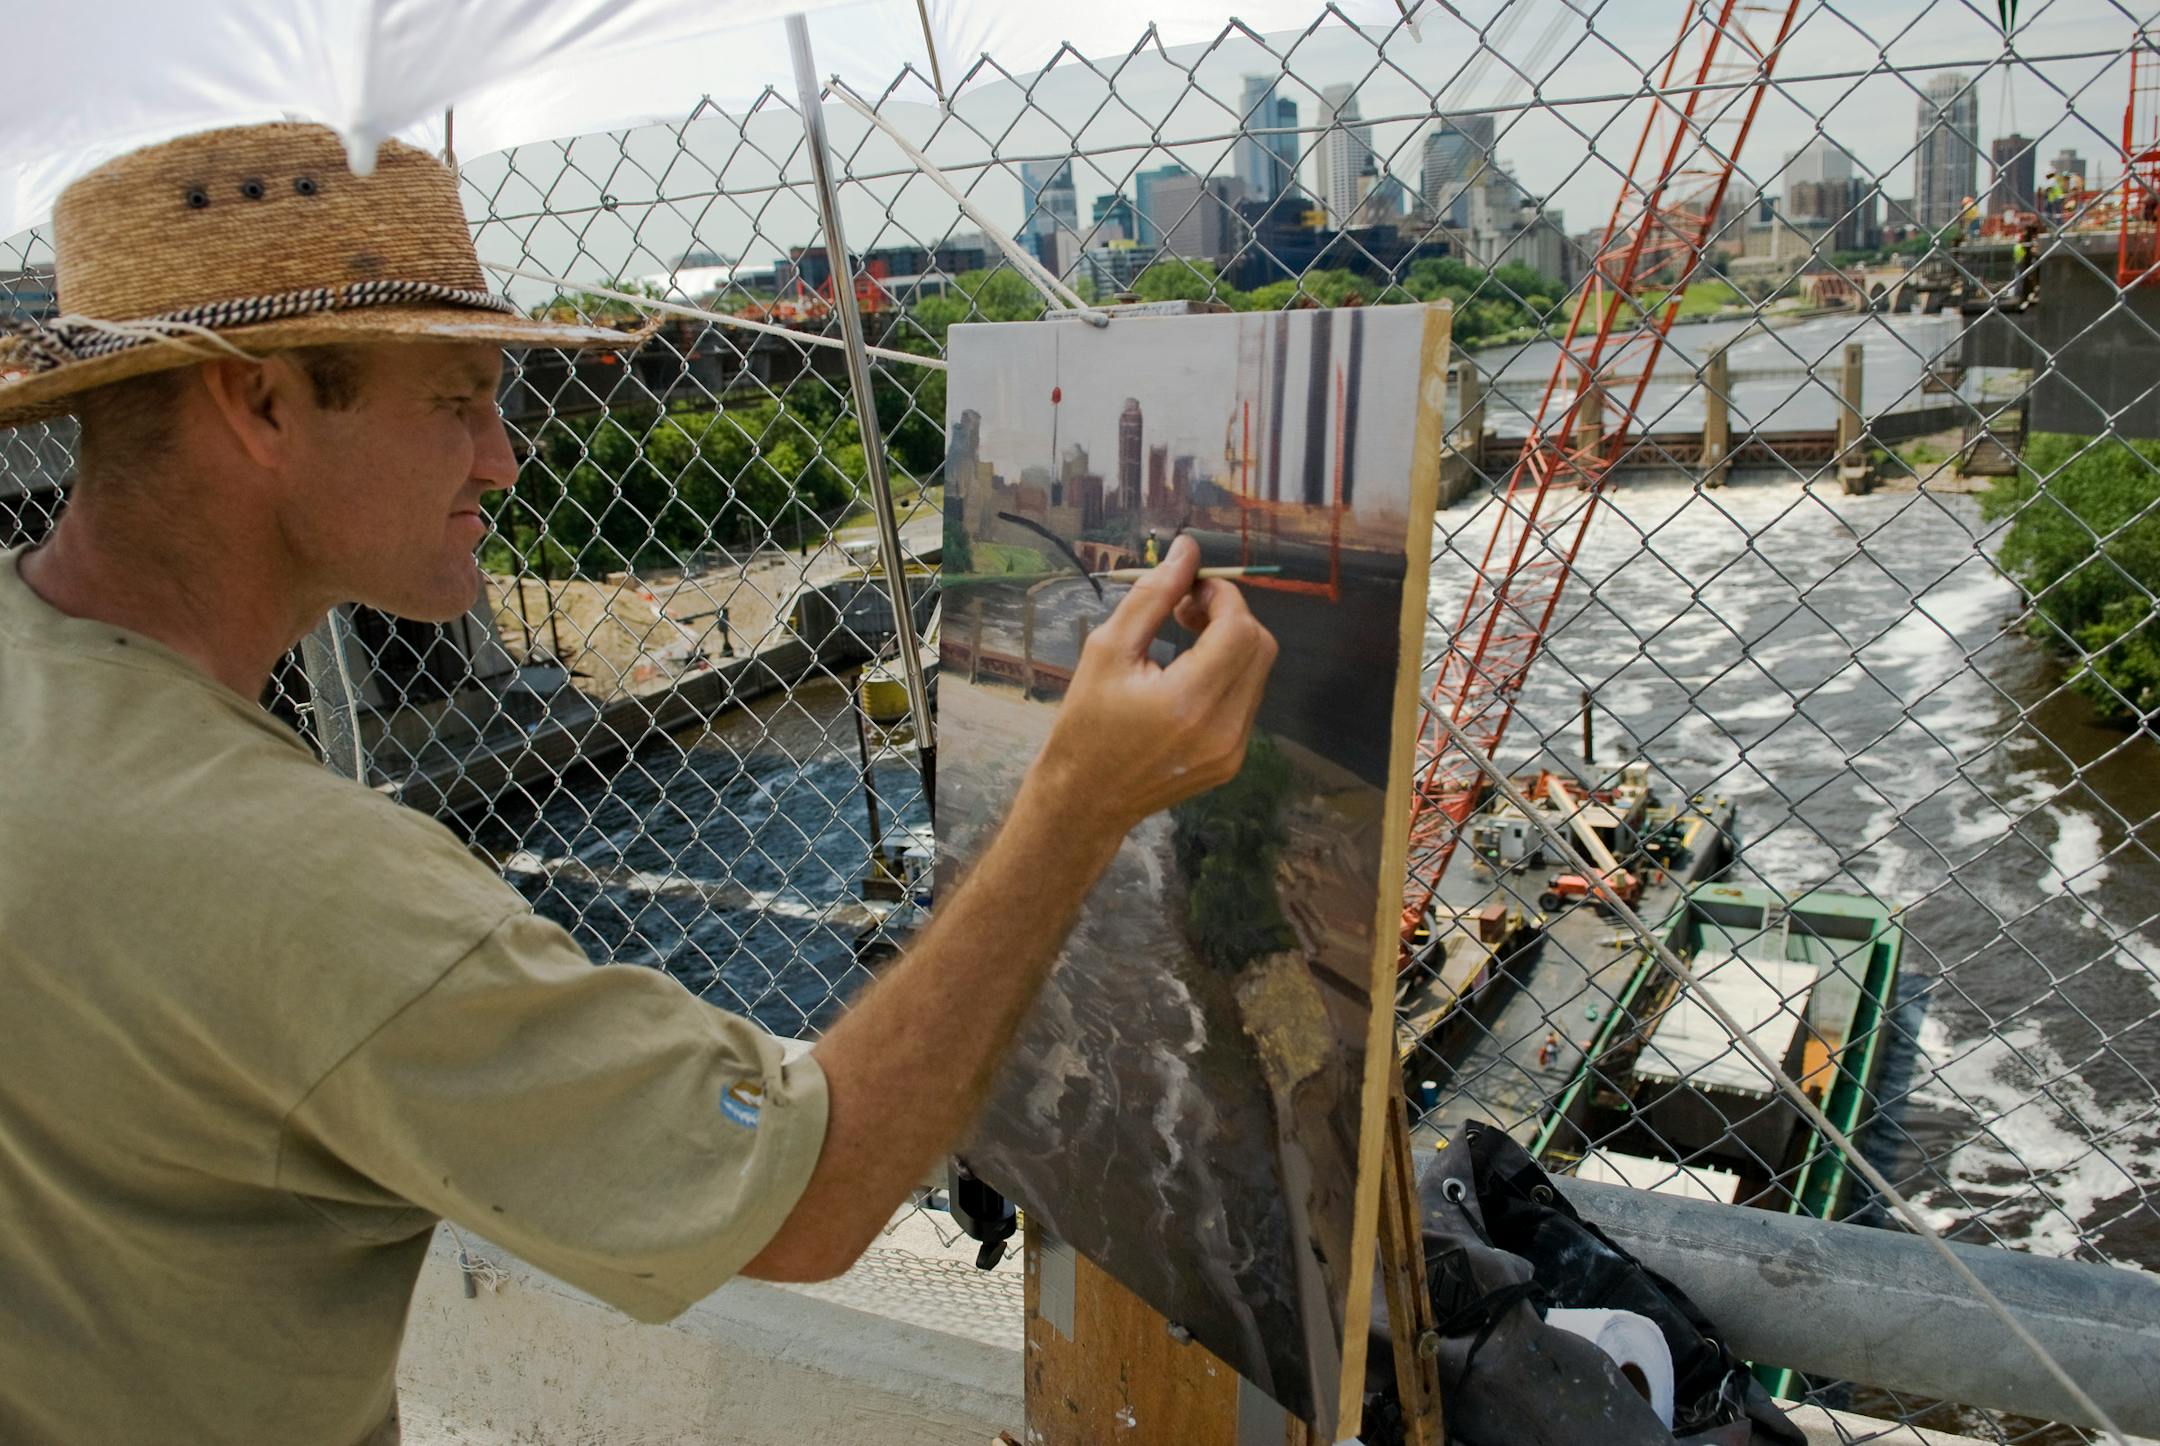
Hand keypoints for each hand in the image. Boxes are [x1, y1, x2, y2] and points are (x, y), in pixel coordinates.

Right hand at [1025, 535, 1278, 838]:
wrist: (1086, 799)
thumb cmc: (1086, 723)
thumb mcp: (1107, 650)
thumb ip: (1153, 596)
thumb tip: (1187, 549)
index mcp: (1187, 701)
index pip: (1238, 629)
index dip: (1221, 596)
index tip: (1188, 588)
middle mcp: (1221, 728)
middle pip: (1260, 646)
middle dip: (1230, 615)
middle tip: (1185, 610)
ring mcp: (1232, 749)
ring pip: (1258, 672)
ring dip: (1230, 643)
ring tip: (1184, 641)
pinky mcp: (1233, 761)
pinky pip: (1247, 699)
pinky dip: (1227, 675)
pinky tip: (1188, 677)